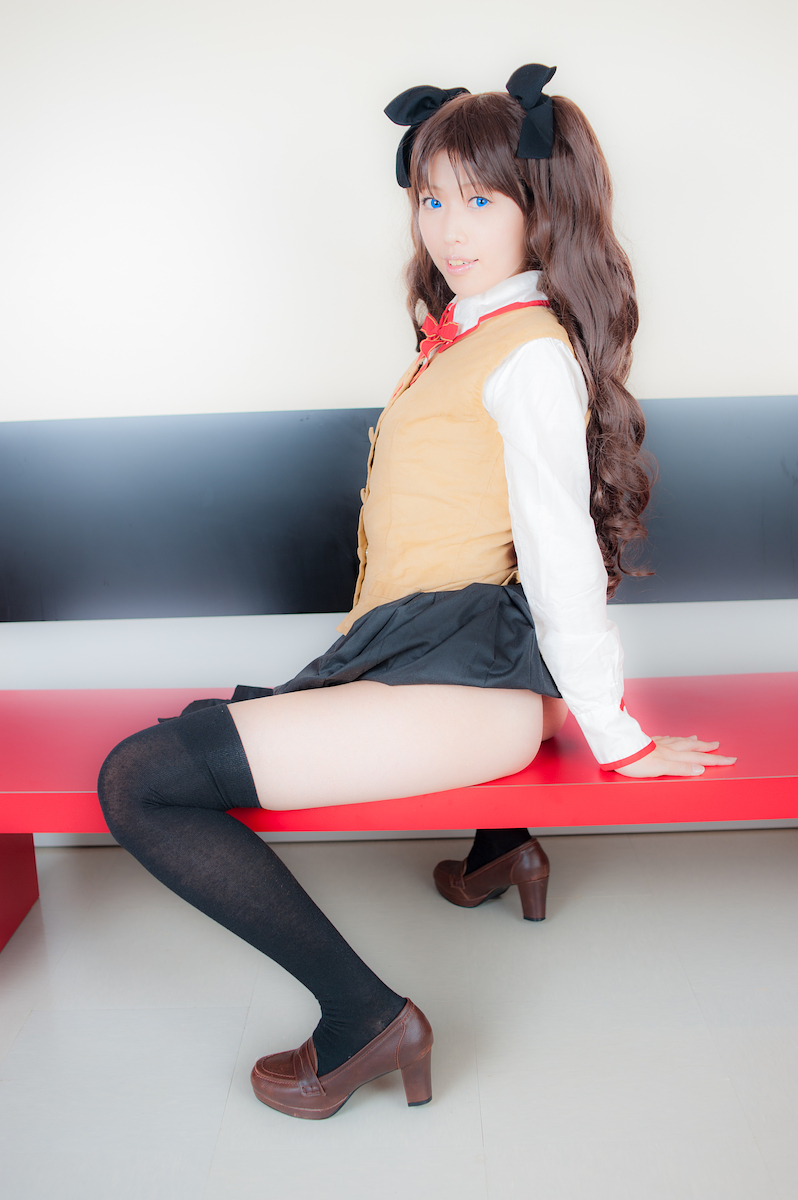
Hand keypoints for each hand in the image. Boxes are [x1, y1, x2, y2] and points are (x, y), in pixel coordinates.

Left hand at [615, 735, 736, 777]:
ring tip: (700, 740)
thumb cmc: (636, 762)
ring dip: (692, 742)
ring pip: (680, 742)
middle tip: (719, 746)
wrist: (619, 751)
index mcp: (674, 756)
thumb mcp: (662, 769)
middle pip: (692, 748)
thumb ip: (681, 769)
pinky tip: (674, 738)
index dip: (716, 760)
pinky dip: (675, 738)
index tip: (730, 759)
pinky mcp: (649, 743)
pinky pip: (667, 739)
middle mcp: (668, 749)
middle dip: (707, 748)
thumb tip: (700, 770)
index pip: (699, 759)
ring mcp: (658, 744)